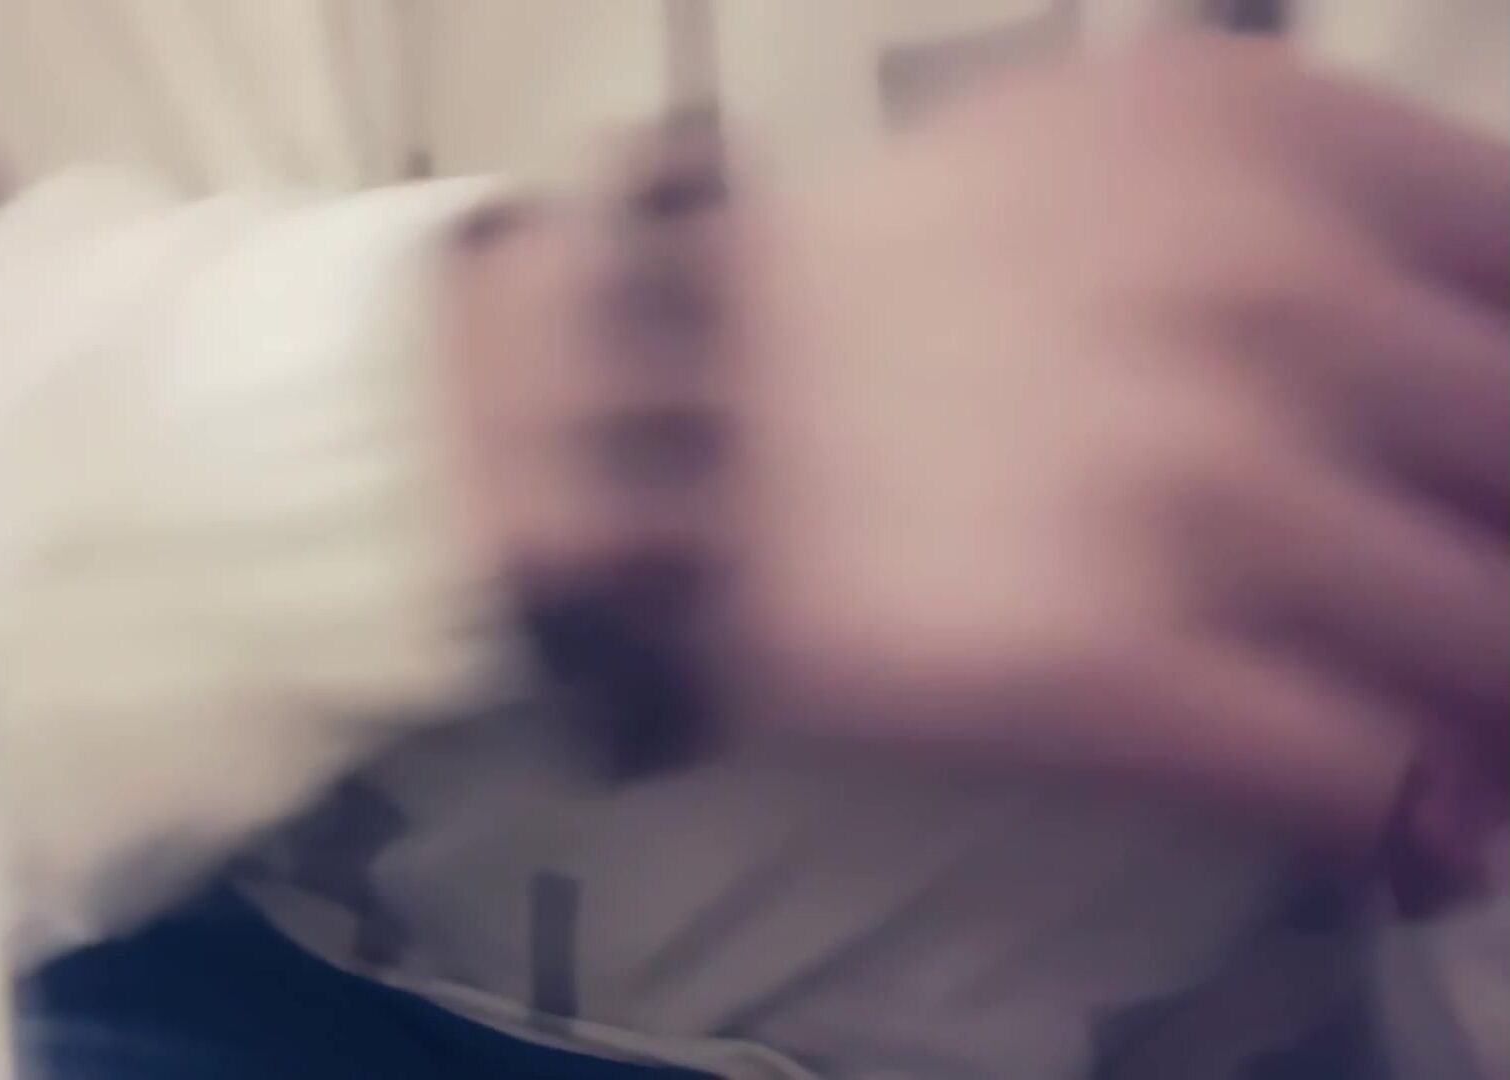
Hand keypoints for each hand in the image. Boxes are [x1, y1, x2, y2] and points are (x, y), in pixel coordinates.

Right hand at [723, 39, 1507, 895]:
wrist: (657, 425)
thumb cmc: (885, 290)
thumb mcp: (1103, 154)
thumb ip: (1311, 213)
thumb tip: (1476, 372)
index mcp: (1259, 132)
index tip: (1481, 479)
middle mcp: (1254, 286)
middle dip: (1508, 557)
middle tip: (1471, 605)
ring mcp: (1189, 487)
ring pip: (1486, 639)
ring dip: (1494, 706)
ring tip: (1473, 735)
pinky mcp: (1103, 669)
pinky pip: (1367, 779)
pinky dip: (1420, 819)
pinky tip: (1421, 829)